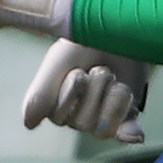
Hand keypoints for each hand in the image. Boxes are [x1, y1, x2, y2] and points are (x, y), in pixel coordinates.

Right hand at [22, 0, 156, 140]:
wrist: (115, 29)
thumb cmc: (81, 42)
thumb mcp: (56, 62)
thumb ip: (40, 93)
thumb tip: (28, 124)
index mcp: (54, 105)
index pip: (60, 115)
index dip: (72, 90)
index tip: (76, 70)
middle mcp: (75, 117)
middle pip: (84, 123)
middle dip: (95, 89)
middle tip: (99, 67)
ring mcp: (101, 119)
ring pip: (104, 127)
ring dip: (114, 96)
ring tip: (113, 75)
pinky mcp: (125, 116)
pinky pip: (126, 133)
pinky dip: (129, 134)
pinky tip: (134, 134)